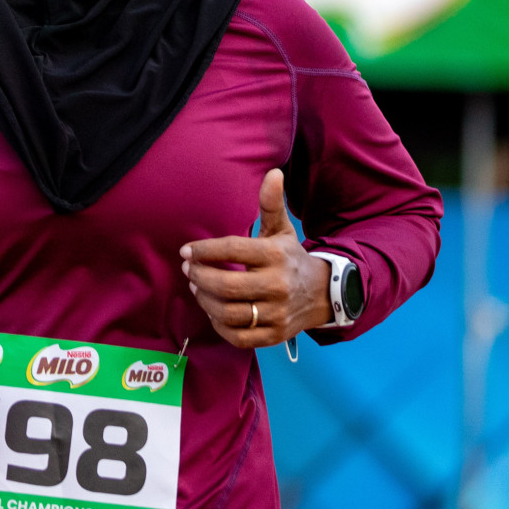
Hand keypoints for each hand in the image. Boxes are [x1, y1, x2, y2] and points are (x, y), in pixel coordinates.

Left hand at [179, 168, 331, 348]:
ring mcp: (277, 313)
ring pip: (228, 312)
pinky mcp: (274, 335)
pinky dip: (219, 325)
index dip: (204, 250)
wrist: (322, 294)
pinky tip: (212, 311)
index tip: (186, 251)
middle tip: (187, 271)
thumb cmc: (290, 258)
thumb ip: (271, 204)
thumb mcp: (282, 230)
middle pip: (226, 286)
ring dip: (204, 301)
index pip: (232, 249)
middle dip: (199, 277)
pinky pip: (238, 336)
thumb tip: (273, 172)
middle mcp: (278, 285)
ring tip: (196, 288)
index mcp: (276, 255)